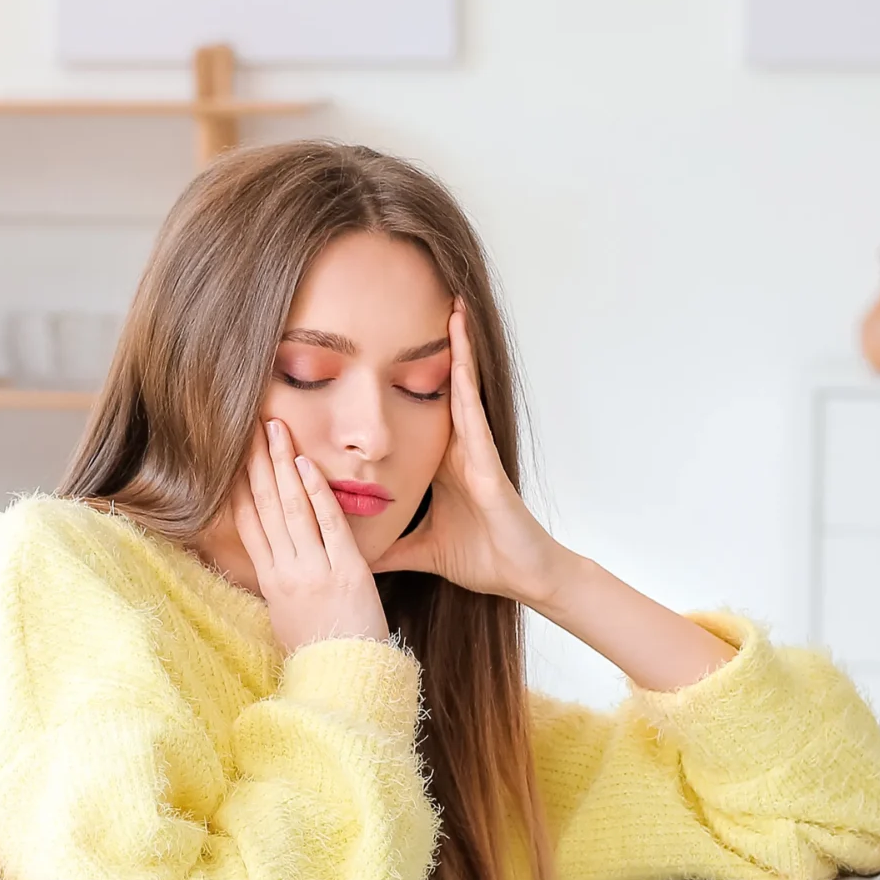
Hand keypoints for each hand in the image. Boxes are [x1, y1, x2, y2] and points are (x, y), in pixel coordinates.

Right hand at [233, 418, 390, 652]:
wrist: (346, 682)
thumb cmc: (320, 651)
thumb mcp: (285, 618)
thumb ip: (279, 583)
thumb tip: (272, 554)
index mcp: (269, 582)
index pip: (247, 523)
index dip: (238, 485)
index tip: (233, 454)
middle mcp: (285, 572)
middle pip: (264, 507)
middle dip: (256, 463)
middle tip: (250, 425)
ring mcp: (314, 571)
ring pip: (291, 509)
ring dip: (281, 466)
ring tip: (273, 430)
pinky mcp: (346, 573)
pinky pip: (327, 525)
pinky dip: (316, 493)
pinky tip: (304, 465)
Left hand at [373, 306, 576, 606]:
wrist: (524, 578)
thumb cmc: (484, 559)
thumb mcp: (420, 550)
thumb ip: (389, 546)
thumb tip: (355, 555)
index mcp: (441, 465)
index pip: (417, 412)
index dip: (405, 379)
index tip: (384, 347)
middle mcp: (459, 450)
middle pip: (441, 388)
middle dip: (436, 348)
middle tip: (426, 301)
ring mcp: (476, 452)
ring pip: (462, 392)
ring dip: (458, 351)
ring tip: (452, 308)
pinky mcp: (489, 463)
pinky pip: (474, 417)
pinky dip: (466, 386)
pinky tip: (459, 358)